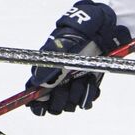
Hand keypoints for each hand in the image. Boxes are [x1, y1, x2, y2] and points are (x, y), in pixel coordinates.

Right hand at [26, 0, 129, 115]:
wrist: (100, 29)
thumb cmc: (77, 34)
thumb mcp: (60, 46)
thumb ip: (48, 66)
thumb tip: (36, 83)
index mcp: (44, 72)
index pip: (34, 96)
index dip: (38, 104)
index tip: (46, 100)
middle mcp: (57, 82)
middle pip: (53, 106)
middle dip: (62, 98)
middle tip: (70, 83)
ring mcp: (72, 85)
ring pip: (71, 105)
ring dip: (78, 93)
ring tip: (84, 77)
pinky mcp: (87, 87)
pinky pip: (86, 102)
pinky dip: (90, 94)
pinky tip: (91, 80)